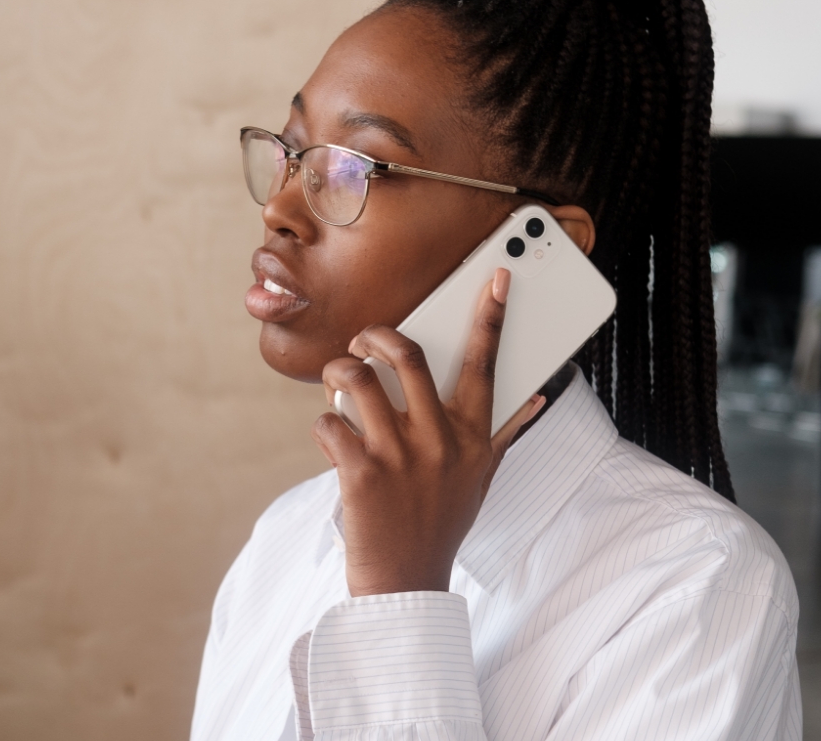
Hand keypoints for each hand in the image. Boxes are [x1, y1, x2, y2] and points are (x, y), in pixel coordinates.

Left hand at [313, 267, 545, 596]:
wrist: (406, 581)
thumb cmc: (442, 521)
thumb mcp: (481, 477)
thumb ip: (504, 433)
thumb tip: (537, 397)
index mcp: (472, 436)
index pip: (485, 364)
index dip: (491, 317)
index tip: (496, 278)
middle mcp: (439, 440)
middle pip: (407, 355)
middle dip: (377, 336)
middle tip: (365, 342)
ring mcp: (399, 457)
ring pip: (357, 381)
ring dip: (338, 373)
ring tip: (338, 383)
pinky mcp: (360, 476)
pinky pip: (329, 424)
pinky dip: (323, 424)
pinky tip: (332, 438)